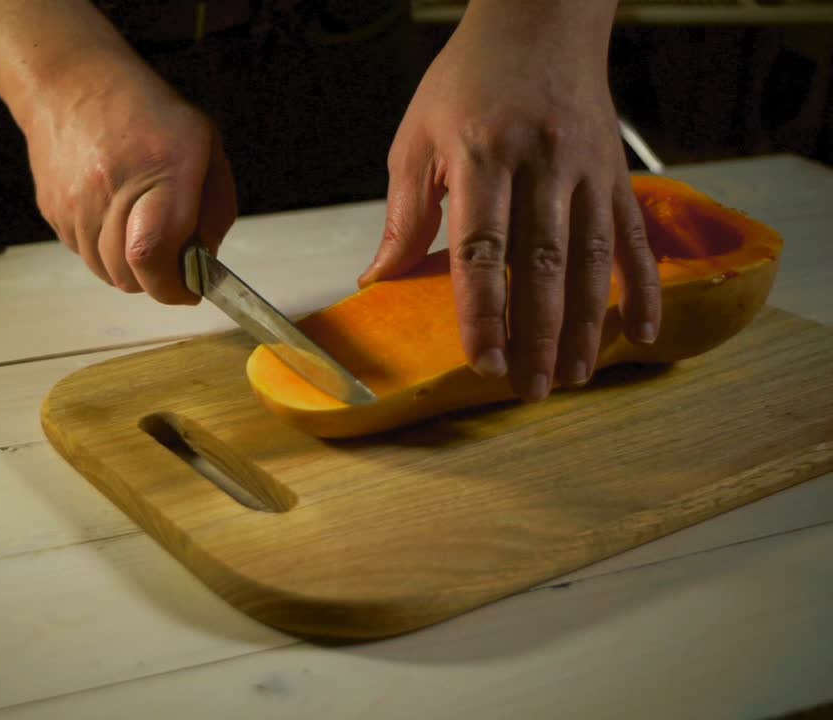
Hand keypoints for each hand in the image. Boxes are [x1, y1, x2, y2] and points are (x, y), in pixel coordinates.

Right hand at [0, 0, 235, 304]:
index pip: (154, 255)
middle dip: (156, 280)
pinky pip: (83, 254)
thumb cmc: (147, 114)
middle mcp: (114, 189)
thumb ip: (214, 210)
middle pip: (130, 276)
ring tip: (138, 228)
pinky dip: (103, 248)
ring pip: (106, 272)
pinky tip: (112, 213)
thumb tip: (204, 264)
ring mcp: (76, 203)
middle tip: (170, 261)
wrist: (73, 83)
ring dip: (128, 267)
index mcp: (164, 171)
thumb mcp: (205, 147)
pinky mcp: (53, 210)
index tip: (189, 290)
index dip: (173, 287)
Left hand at [359, 0, 660, 400]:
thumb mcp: (417, 136)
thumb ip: (405, 213)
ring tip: (576, 376)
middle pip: (542, 264)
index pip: (481, 250)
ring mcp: (587, 169)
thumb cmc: (469, 78)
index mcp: (482, 156)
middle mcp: (541, 163)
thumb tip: (378, 278)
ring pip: (591, 259)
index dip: (482, 311)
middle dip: (537, 334)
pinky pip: (634, 237)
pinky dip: (645, 287)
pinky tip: (643, 332)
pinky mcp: (617, 172)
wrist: (539, 21)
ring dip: (587, 325)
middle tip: (531, 389)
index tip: (481, 360)